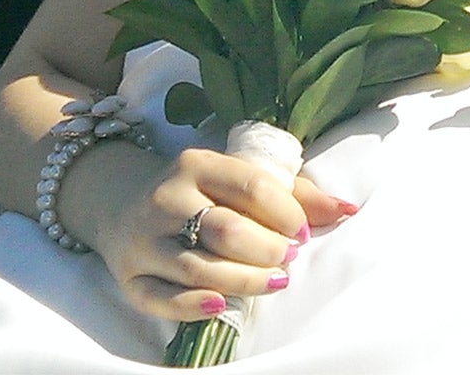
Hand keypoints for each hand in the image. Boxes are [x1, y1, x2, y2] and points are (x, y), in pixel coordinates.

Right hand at [89, 145, 350, 321]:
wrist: (122, 202)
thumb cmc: (200, 192)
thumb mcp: (239, 178)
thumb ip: (294, 193)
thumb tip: (347, 210)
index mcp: (196, 164)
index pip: (250, 184)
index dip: (286, 213)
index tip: (304, 234)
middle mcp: (166, 198)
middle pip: (226, 229)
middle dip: (267, 249)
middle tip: (288, 260)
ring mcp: (144, 239)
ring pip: (198, 267)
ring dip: (244, 280)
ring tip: (273, 282)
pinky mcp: (130, 276)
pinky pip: (161, 299)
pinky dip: (192, 306)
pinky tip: (221, 305)